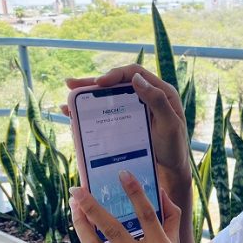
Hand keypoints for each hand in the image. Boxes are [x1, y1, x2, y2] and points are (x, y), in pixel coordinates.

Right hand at [62, 65, 190, 181]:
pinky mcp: (128, 120)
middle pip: (117, 82)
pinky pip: (108, 111)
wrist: (173, 169)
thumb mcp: (170, 125)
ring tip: (68, 98)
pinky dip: (91, 110)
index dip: (115, 74)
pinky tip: (73, 113)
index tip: (99, 83)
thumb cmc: (174, 147)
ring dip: (88, 95)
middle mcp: (147, 95)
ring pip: (110, 96)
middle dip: (93, 83)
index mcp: (161, 91)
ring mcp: (137, 108)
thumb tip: (136, 78)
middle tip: (70, 84)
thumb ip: (157, 101)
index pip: (134, 73)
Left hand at [69, 170, 194, 242]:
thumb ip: (171, 219)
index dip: (134, 193)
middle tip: (77, 189)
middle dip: (91, 207)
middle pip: (112, 229)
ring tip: (74, 207)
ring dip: (81, 225)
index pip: (146, 215)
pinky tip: (91, 232)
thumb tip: (160, 193)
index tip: (122, 174)